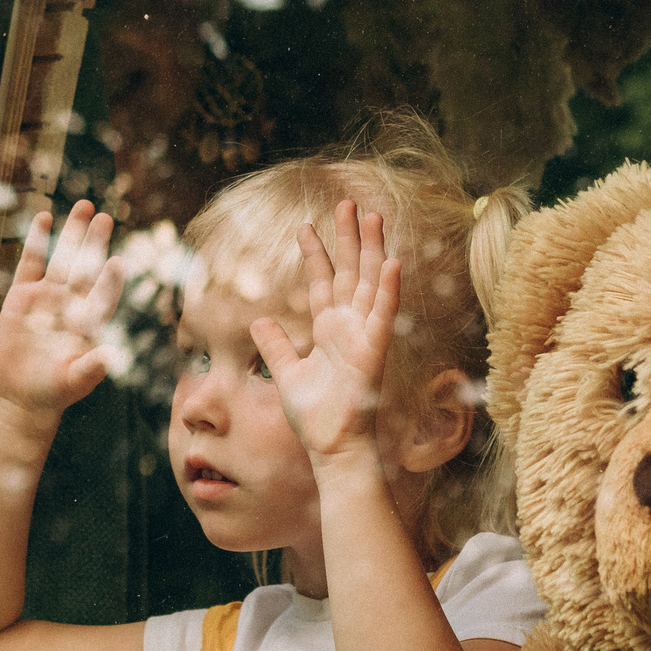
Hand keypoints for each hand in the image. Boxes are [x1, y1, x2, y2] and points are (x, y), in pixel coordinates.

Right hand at [0, 201, 125, 420]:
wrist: (23, 394)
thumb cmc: (55, 391)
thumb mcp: (75, 381)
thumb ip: (92, 367)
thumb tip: (112, 355)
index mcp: (90, 322)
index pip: (103, 296)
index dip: (109, 280)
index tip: (117, 263)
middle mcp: (72, 304)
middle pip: (85, 267)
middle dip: (95, 243)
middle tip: (105, 217)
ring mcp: (48, 297)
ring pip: (62, 258)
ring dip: (72, 233)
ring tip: (85, 206)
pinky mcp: (23, 296)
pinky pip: (31, 263)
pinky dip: (36, 242)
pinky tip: (44, 218)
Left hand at [252, 200, 399, 462]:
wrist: (331, 446)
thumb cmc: (313, 416)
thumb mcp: (286, 373)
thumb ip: (274, 345)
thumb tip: (259, 321)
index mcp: (327, 330)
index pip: (321, 282)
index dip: (315, 254)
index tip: (306, 226)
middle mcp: (348, 327)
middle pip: (349, 272)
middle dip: (348, 238)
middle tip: (347, 203)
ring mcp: (363, 336)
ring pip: (368, 282)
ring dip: (371, 249)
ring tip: (372, 216)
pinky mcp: (374, 350)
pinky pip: (382, 314)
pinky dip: (387, 289)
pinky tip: (391, 261)